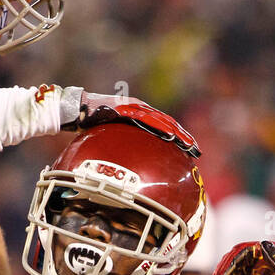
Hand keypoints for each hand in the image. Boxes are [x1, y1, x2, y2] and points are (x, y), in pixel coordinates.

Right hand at [59, 87, 199, 155]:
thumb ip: (125, 145)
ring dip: (176, 133)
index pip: (163, 126)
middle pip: (167, 123)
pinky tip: (170, 136)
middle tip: (196, 150)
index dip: (177, 137)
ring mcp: (135, 106)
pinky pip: (147, 118)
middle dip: (183, 137)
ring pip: (161, 120)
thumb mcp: (113, 136)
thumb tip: (131, 167)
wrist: (78, 109)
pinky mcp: (128, 107)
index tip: (189, 150)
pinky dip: (160, 127)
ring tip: (188, 144)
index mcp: (139, 114)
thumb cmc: (93, 124)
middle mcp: (140, 108)